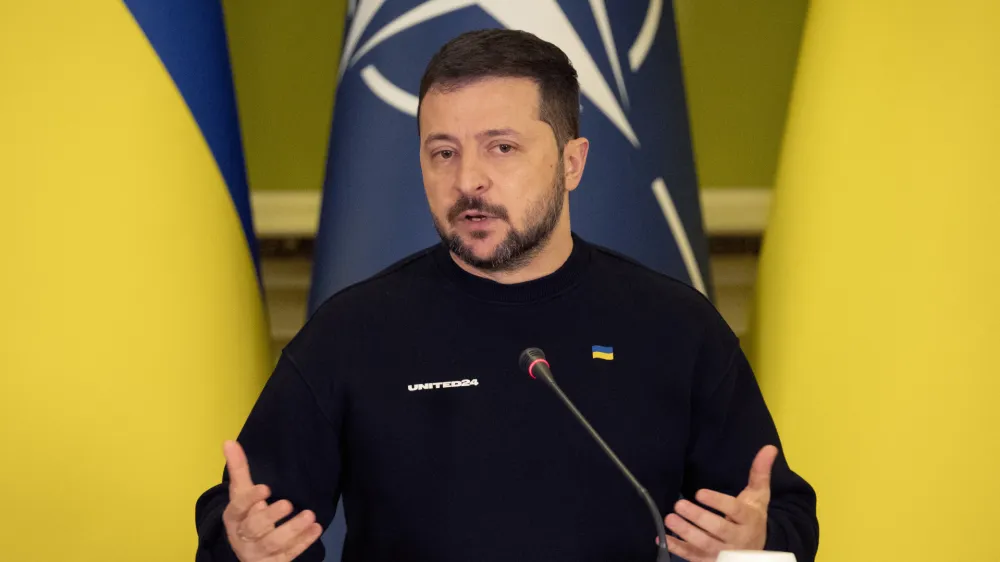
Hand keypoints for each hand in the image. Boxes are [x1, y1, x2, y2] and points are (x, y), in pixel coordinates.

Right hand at [221, 440, 323, 560]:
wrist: (246, 549)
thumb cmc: (247, 515)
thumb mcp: (242, 493)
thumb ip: (239, 469)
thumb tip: (229, 441)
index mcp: (233, 518)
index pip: (238, 508)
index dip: (250, 499)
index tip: (266, 487)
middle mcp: (243, 537)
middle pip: (255, 528)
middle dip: (271, 516)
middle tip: (288, 503)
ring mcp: (258, 553)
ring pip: (273, 544)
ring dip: (293, 530)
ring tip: (310, 515)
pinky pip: (288, 555)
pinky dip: (303, 543)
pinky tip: (316, 529)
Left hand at [658, 445, 777, 561]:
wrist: (757, 551)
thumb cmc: (752, 518)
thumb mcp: (758, 497)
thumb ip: (760, 473)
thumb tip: (769, 447)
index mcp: (749, 519)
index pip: (735, 510)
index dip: (717, 502)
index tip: (699, 492)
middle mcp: (738, 539)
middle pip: (719, 529)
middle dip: (698, 517)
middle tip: (679, 504)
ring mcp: (724, 553)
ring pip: (705, 545)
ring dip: (685, 533)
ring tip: (669, 518)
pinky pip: (694, 557)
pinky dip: (678, 549)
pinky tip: (663, 538)